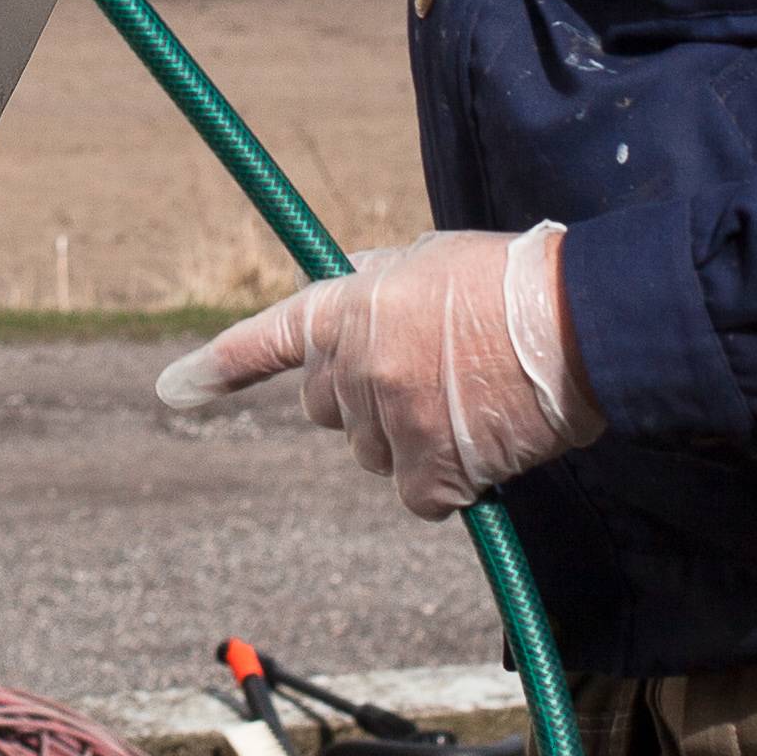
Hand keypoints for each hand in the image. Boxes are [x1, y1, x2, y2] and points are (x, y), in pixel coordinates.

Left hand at [152, 225, 599, 519]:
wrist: (582, 319)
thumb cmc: (515, 282)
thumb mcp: (431, 258)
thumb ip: (378, 279)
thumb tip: (350, 274)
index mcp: (349, 304)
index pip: (267, 339)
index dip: (218, 368)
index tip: (174, 390)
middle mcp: (355, 363)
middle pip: (330, 411)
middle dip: (367, 401)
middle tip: (431, 378)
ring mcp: (390, 417)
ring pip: (374, 456)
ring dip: (412, 442)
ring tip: (473, 403)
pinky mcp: (429, 467)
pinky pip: (419, 497)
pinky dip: (449, 484)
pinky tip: (486, 444)